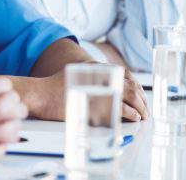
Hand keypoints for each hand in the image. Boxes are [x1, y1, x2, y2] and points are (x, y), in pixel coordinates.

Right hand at [20, 66, 148, 121]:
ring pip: (127, 94)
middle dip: (140, 98)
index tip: (141, 97)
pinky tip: (133, 117)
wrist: (40, 94)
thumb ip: (90, 80)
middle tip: (145, 109)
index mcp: (95, 67)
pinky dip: (129, 112)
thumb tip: (108, 91)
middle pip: (129, 84)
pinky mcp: (94, 102)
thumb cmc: (54, 89)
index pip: (124, 74)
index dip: (136, 86)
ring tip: (142, 114)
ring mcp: (97, 87)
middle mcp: (99, 74)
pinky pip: (118, 106)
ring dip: (138, 105)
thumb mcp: (75, 77)